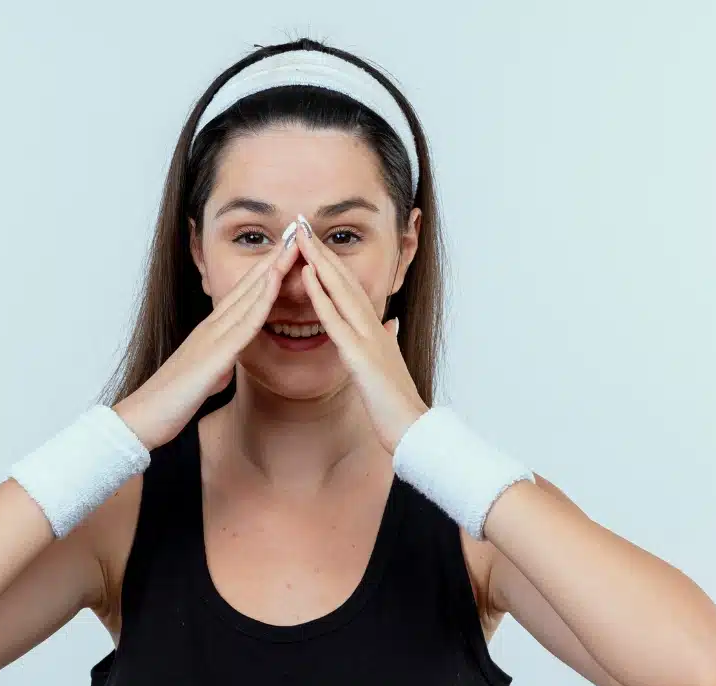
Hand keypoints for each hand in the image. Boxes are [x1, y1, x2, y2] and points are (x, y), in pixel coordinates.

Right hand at [114, 222, 300, 449]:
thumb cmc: (170, 401)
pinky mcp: (214, 354)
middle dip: (272, 259)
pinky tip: (275, 282)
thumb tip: (225, 365)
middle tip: (295, 233)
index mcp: (210, 332)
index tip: (285, 252)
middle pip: (248, 286)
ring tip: (292, 245)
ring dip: (271, 269)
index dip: (264, 272)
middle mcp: (211, 327)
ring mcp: (212, 337)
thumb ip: (216, 366)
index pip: (243, 295)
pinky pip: (244, 323)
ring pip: (248, 296)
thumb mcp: (203, 378)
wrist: (143, 417)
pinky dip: (261, 300)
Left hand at [294, 214, 429, 453]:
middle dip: (324, 252)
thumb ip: (389, 341)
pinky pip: (337, 319)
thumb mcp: (391, 365)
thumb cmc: (397, 404)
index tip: (316, 244)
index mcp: (377, 330)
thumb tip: (391, 324)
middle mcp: (374, 326)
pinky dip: (322, 295)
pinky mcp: (360, 355)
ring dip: (321, 262)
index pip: (352, 289)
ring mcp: (368, 338)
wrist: (412, 429)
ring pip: (342, 291)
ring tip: (302, 239)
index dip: (334, 265)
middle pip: (346, 280)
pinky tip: (308, 276)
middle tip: (304, 227)